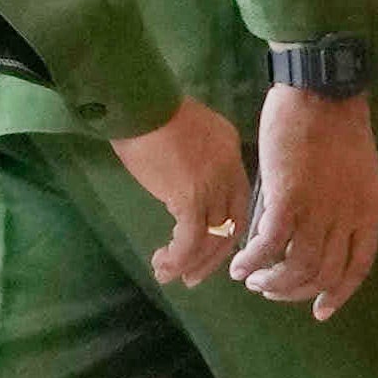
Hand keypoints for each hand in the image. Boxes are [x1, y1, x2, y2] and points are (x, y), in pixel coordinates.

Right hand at [108, 99, 251, 286]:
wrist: (139, 102)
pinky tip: (162, 265)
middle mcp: (229, 171)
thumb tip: (181, 179)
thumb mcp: (184, 132)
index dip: (226, 227)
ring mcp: (213, 185)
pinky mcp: (190, 197)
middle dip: (214, 254)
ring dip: (192, 262)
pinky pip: (190, 239)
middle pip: (233, 223)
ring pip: (214, 236)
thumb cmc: (150, 111)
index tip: (209, 246)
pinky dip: (178, 257)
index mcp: (230, 153)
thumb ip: (193, 156)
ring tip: (170, 275)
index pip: (237, 199)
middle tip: (194, 275)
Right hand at [236, 81, 377, 316]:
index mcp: (369, 212)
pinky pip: (269, 245)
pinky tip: (239, 264)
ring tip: (252, 279)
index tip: (319, 310)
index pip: (357, 268)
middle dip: (294, 290)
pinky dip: (252, 260)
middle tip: (270, 289)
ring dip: (271, 281)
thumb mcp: (352, 173)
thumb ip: (337, 206)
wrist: (323, 92)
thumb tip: (311, 233)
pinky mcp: (287, 200)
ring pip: (296, 267)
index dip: (337, 294)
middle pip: (323, 274)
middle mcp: (348, 218)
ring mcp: (319, 211)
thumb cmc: (337, 124)